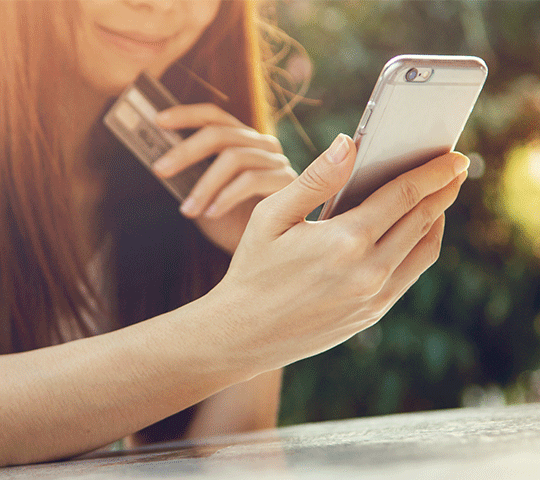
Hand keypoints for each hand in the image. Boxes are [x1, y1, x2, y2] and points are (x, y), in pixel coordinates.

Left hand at [154, 104, 296, 252]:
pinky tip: (212, 214)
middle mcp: (262, 145)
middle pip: (221, 134)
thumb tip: (160, 160)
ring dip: (204, 185)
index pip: (215, 116)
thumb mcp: (204, 196)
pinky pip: (251, 180)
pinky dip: (226, 197)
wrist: (263, 254)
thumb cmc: (232, 224)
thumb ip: (190, 176)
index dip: (187, 115)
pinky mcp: (287, 182)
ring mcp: (277, 162)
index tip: (159, 121)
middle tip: (160, 169)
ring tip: (188, 210)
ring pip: (234, 158)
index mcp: (242, 141)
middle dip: (186, 151)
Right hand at [212, 134, 468, 371]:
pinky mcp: (371, 314)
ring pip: (424, 250)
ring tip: (439, 198)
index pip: (404, 194)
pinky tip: (414, 234)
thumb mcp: (271, 216)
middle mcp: (369, 271)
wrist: (244, 333)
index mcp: (345, 240)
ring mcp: (374, 297)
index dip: (433, 171)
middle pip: (422, 219)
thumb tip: (349, 143)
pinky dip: (421, 248)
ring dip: (437, 219)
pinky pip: (411, 274)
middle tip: (457, 169)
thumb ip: (315, 178)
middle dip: (444, 189)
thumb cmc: (252, 269)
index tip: (454, 156)